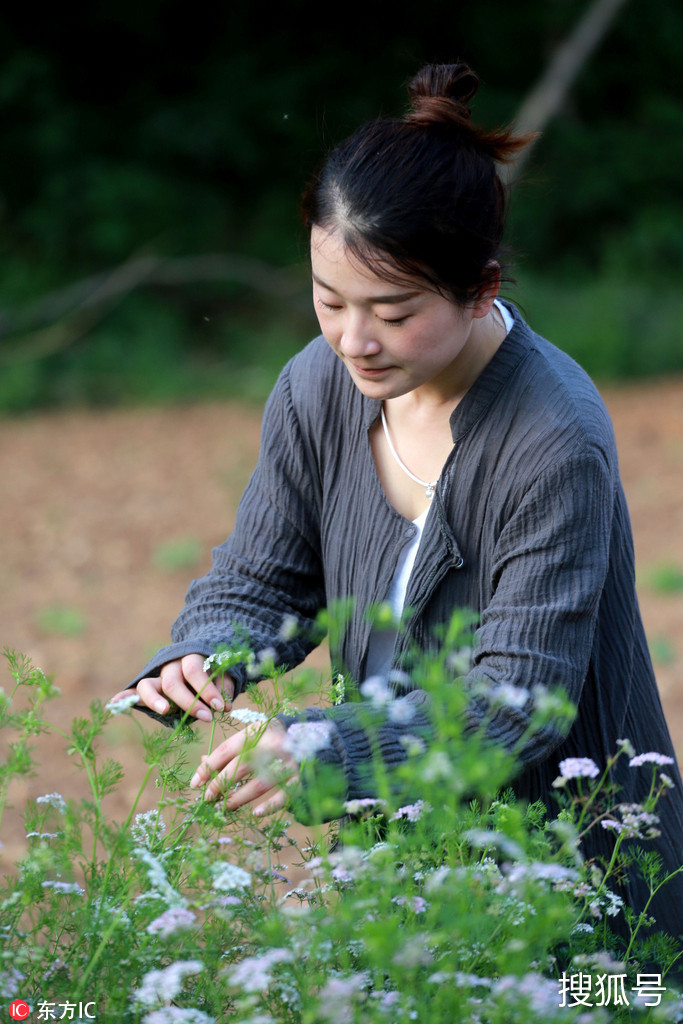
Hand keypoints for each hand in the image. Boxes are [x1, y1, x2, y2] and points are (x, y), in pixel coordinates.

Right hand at [110, 654, 233, 722]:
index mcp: (189, 657)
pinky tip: (113, 704)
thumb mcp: (223, 674)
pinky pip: (133, 692)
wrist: (201, 658)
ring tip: (165, 711)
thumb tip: (224, 707)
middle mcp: (170, 665)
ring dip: (154, 700)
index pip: (194, 671)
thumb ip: (224, 687)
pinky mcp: (148, 688)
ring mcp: (156, 676)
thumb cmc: (214, 670)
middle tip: (207, 718)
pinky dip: (123, 697)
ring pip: (147, 685)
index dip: (207, 689)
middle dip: (190, 702)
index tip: (220, 707)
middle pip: (173, 681)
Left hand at [190, 720, 297, 814]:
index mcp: (258, 731)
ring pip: (260, 783)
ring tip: (225, 806)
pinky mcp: (300, 778)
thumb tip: (201, 766)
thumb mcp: (250, 739)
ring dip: (239, 797)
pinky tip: (254, 813)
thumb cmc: (270, 741)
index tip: (195, 783)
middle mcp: (274, 744)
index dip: (209, 767)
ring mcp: (289, 762)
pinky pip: (283, 796)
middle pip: (241, 765)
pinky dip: (269, 806)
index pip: (227, 749)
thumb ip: (228, 752)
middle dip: (221, 784)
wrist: (311, 739)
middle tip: (208, 797)